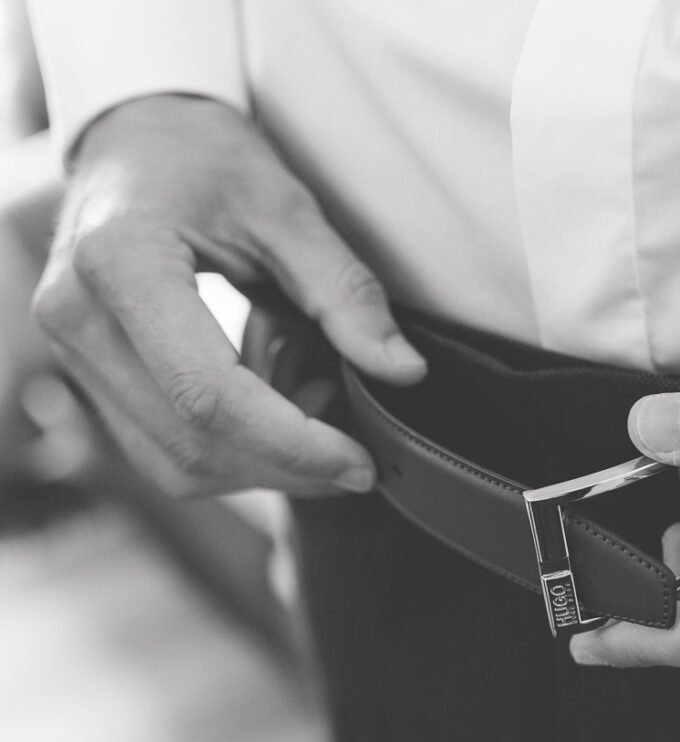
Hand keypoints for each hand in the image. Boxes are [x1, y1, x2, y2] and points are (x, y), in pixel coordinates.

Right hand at [32, 95, 425, 496]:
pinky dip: (234, 447)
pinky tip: (281, 398)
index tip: (360, 463)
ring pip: (173, 463)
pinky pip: (162, 446)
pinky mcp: (89, 373)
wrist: (134, 135)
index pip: (208, 394)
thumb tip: (403, 372)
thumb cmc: (204, 157)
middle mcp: (78, 318)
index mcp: (121, 263)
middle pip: (190, 443)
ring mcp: (73, 352)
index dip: (293, 445)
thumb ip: (345, 293)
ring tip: (318, 401)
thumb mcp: (287, 208)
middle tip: (357, 453)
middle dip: (287, 465)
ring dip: (262, 462)